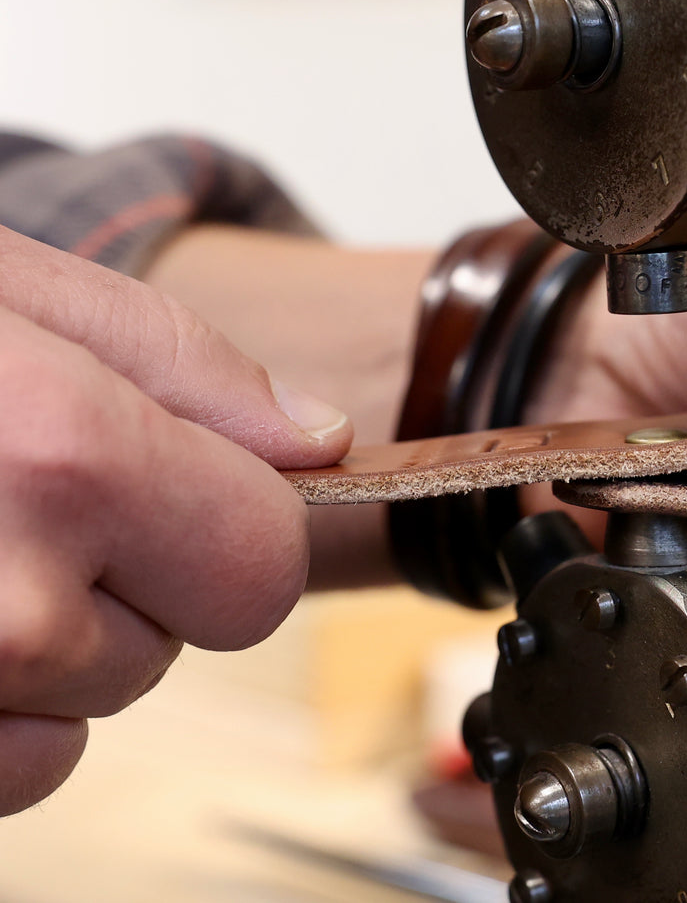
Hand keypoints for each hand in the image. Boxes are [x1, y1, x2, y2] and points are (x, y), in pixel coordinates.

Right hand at [0, 227, 352, 814]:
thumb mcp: (15, 291)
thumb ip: (190, 370)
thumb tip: (319, 442)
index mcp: (65, 465)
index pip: (263, 570)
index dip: (226, 524)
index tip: (167, 482)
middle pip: (172, 650)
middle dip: (121, 580)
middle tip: (6, 493)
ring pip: (73, 730)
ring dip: (37, 657)